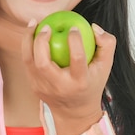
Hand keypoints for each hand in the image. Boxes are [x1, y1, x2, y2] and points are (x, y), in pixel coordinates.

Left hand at [22, 20, 115, 134]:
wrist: (75, 112)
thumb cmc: (91, 82)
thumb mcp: (105, 66)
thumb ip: (106, 43)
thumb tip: (93, 27)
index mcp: (79, 82)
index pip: (77, 59)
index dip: (75, 40)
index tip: (74, 27)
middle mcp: (59, 87)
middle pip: (43, 63)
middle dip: (41, 41)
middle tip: (46, 25)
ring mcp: (44, 89)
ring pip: (29, 62)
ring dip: (28, 40)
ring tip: (33, 23)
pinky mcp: (34, 87)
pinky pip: (28, 63)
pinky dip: (28, 46)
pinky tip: (31, 33)